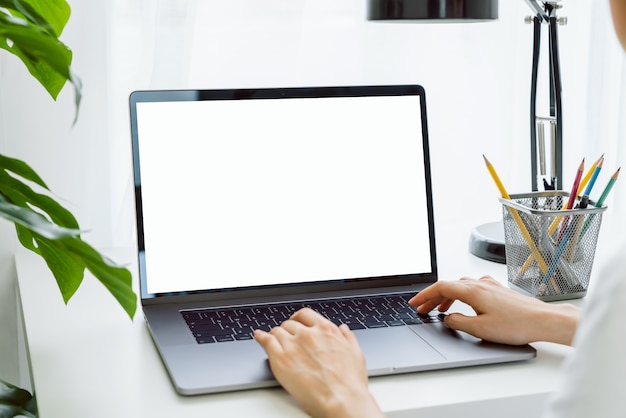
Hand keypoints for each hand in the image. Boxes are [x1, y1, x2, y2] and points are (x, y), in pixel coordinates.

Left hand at [254, 308, 382, 417]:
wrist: (341, 400)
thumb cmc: (350, 383)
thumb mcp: (356, 354)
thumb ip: (348, 338)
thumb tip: (343, 330)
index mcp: (326, 330)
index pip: (305, 315)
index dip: (298, 319)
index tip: (296, 323)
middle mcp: (308, 334)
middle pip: (290, 324)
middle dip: (288, 331)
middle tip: (287, 339)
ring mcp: (293, 345)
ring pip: (277, 332)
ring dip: (276, 336)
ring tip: (274, 341)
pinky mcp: (280, 359)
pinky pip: (266, 341)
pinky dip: (261, 337)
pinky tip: (259, 337)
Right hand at [409, 276, 579, 345]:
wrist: (543, 320)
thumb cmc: (517, 324)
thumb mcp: (480, 329)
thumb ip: (459, 322)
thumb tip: (448, 318)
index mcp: (472, 290)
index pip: (440, 287)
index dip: (424, 295)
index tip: (414, 302)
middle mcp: (480, 284)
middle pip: (449, 285)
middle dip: (432, 297)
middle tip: (423, 309)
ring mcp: (490, 286)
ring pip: (460, 286)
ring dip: (447, 296)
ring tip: (440, 309)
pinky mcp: (498, 291)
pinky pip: (472, 288)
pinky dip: (461, 295)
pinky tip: (464, 304)